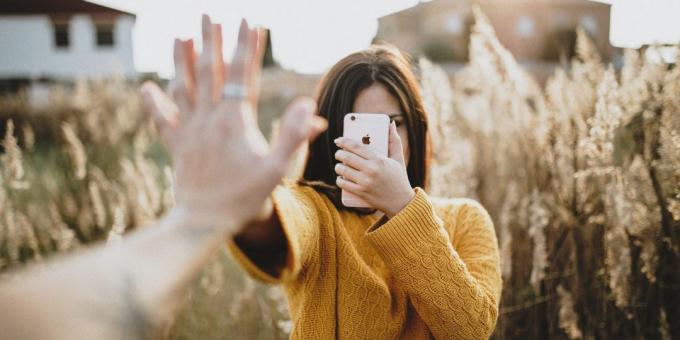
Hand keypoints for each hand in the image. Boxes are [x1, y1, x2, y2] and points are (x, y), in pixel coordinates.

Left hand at [140, 15, 325, 231]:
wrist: (204, 222)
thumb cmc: (244, 198)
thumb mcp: (277, 169)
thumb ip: (294, 136)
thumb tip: (310, 106)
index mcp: (235, 121)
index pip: (243, 75)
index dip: (247, 47)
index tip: (249, 21)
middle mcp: (209, 119)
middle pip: (209, 71)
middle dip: (211, 40)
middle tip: (208, 15)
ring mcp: (189, 130)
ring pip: (183, 87)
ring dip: (181, 60)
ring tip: (181, 36)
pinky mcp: (176, 145)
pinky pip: (162, 119)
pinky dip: (153, 102)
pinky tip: (146, 87)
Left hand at [334, 121, 414, 216]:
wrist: (401, 202)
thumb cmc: (399, 178)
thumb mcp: (398, 158)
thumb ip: (395, 140)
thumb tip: (391, 124)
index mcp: (379, 159)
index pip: (356, 146)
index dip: (344, 142)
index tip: (338, 140)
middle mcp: (371, 170)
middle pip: (347, 157)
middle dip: (339, 153)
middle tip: (338, 153)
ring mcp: (365, 182)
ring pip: (343, 170)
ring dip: (338, 166)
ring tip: (339, 165)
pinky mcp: (361, 192)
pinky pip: (343, 183)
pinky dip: (339, 179)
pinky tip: (340, 177)